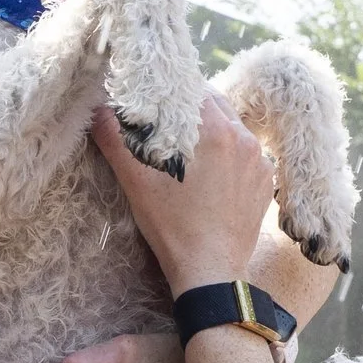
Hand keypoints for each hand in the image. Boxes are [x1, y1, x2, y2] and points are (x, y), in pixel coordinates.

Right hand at [90, 96, 274, 294]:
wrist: (211, 272)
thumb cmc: (173, 227)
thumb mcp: (137, 183)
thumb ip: (116, 141)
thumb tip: (98, 110)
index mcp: (217, 131)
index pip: (195, 90)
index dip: (174, 92)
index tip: (158, 101)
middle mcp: (245, 140)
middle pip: (216, 106)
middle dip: (192, 110)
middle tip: (169, 125)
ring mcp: (260, 162)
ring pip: (233, 129)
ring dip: (212, 131)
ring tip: (189, 150)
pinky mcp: (265, 182)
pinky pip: (246, 154)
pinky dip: (229, 155)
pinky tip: (211, 174)